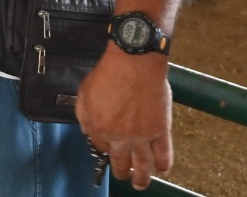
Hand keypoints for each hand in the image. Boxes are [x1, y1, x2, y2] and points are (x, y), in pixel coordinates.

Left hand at [76, 48, 173, 189]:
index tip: (108, 150)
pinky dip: (163, 165)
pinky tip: (161, 168)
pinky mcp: (161, 132)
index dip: (104, 149)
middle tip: (123, 175)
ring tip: (140, 184)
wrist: (134, 63)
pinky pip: (164, 155)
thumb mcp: (84, 92)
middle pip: (120, 164)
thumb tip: (85, 130)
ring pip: (143, 167)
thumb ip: (82, 114)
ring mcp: (141, 137)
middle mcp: (120, 137)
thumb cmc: (109, 73)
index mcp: (99, 128)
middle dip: (121, 172)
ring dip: (141, 178)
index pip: (101, 149)